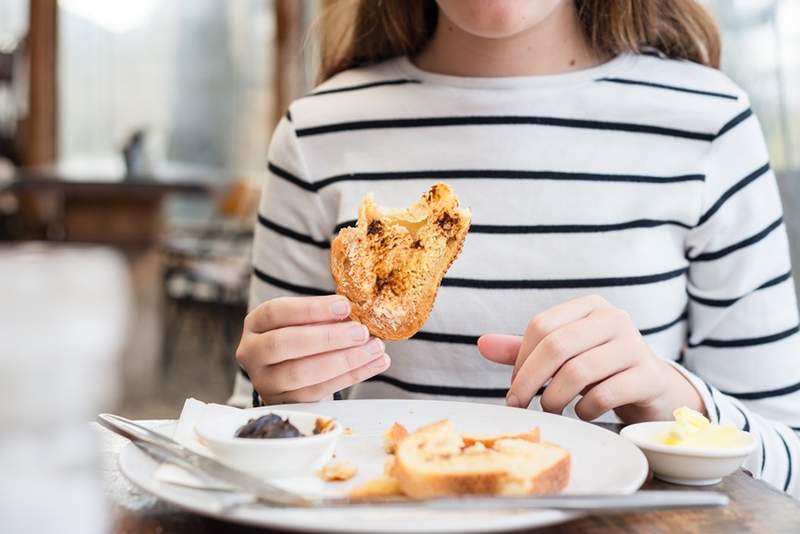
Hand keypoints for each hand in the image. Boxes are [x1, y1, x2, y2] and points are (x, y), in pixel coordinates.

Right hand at [235, 295, 389, 403]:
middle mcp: (252, 353)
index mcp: (256, 324)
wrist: (292, 372)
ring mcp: (265, 382)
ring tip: (375, 348)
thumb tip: (358, 312)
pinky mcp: (285, 403)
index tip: (345, 306)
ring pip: (300, 373)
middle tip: (361, 332)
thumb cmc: (302, 336)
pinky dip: (351, 376)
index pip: (276, 312)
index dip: (311, 309)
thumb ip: (325, 315)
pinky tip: (374, 364)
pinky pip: (318, 392)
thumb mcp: (305, 321)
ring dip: (343, 360)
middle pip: (283, 344)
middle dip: (327, 338)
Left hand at [478, 295, 704, 422]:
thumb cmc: (600, 369)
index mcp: (589, 307)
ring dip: (554, 399)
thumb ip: (523, 350)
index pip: (541, 326)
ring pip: (578, 372)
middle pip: (557, 346)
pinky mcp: (648, 376)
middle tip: (518, 405)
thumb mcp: (561, 356)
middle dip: (529, 381)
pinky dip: (584, 410)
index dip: (521, 360)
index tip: (514, 387)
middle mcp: (613, 318)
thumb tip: (481, 343)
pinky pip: (604, 395)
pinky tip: (584, 413)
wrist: (652, 389)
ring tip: (552, 410)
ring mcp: (635, 345)